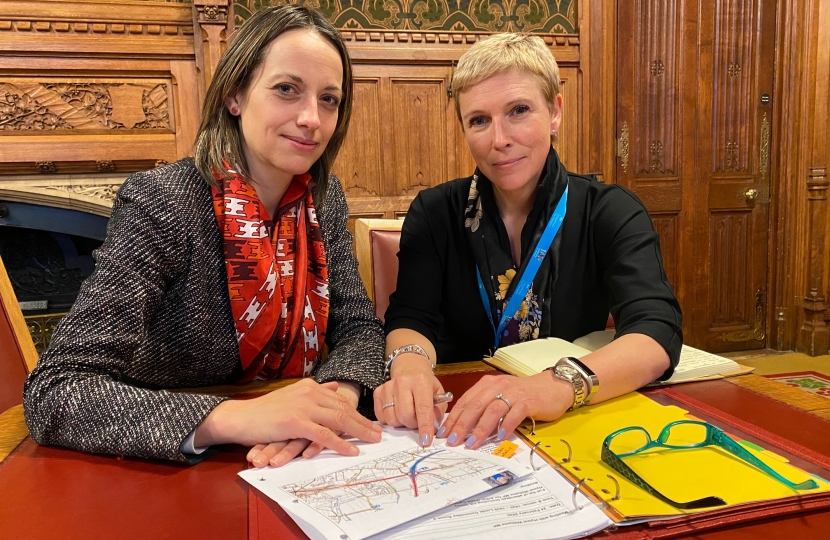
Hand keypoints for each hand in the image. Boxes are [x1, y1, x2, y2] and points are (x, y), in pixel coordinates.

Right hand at [195, 379, 380, 464]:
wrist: (240, 417)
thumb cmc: (264, 411)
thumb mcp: (292, 396)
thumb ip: (315, 392)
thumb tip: (334, 388)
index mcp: (310, 387)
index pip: (339, 401)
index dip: (357, 412)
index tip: (372, 423)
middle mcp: (309, 393)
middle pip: (343, 409)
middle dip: (364, 422)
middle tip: (379, 433)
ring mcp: (303, 407)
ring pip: (338, 419)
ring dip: (359, 431)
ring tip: (373, 440)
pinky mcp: (295, 422)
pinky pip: (324, 434)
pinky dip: (340, 443)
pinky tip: (352, 450)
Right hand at [373, 354, 446, 446]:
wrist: (410, 370)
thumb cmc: (426, 386)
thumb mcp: (439, 396)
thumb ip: (437, 413)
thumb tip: (432, 430)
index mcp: (420, 381)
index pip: (423, 408)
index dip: (425, 426)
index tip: (426, 441)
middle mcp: (402, 382)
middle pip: (405, 416)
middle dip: (413, 425)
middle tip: (417, 421)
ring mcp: (387, 387)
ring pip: (392, 419)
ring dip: (401, 423)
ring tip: (407, 415)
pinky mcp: (377, 393)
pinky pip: (382, 418)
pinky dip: (391, 420)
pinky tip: (397, 412)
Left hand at [437, 372, 572, 449]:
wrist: (554, 386)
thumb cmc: (525, 394)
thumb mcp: (500, 396)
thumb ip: (484, 407)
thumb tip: (465, 428)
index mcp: (488, 384)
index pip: (466, 401)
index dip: (453, 418)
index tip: (443, 434)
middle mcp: (498, 386)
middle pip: (475, 406)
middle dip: (462, 425)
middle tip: (452, 441)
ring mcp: (514, 393)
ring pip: (492, 410)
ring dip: (480, 428)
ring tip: (472, 444)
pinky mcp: (529, 401)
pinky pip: (515, 414)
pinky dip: (506, 425)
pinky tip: (500, 437)